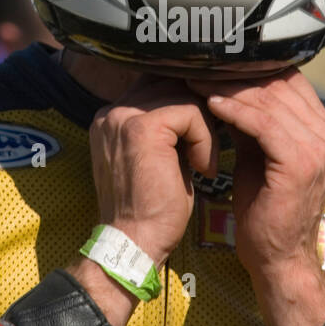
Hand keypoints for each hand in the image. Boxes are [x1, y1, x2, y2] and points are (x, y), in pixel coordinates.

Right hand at [88, 77, 219, 267]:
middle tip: (211, 146)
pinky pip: (191, 112)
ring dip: (205, 129)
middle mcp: (113, 111)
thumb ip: (167, 128)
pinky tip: (204, 169)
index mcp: (113, 117)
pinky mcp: (143, 127)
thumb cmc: (152, 209)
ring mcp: (124, 117)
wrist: (135, 243)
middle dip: (201, 110)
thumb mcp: (159, 157)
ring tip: (205, 163)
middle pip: (172, 83)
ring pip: (184, 95)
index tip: (207, 130)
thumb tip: (200, 101)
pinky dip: (205, 139)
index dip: (189, 102)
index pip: (158, 84)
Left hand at [187, 70, 324, 325]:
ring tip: (197, 77)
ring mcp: (317, 146)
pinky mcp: (300, 162)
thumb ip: (251, 121)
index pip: (287, 78)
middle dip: (234, 72)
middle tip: (198, 62)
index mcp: (321, 126)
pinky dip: (235, 110)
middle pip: (277, 84)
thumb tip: (224, 85)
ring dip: (228, 86)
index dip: (250, 66)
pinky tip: (209, 103)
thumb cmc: (264, 208)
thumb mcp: (257, 153)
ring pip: (268, 100)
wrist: (277, 257)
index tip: (212, 59)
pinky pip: (263, 124)